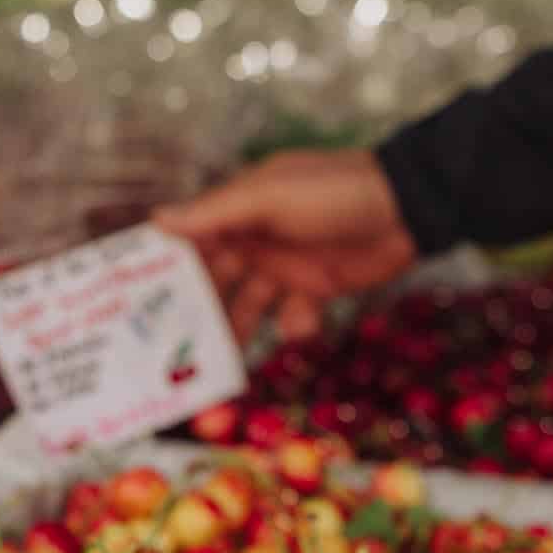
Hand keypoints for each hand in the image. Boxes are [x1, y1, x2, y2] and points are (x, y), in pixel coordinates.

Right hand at [155, 148, 417, 341]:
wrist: (411, 208)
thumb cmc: (334, 192)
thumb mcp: (269, 198)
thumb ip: (215, 213)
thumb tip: (156, 220)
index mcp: (239, 209)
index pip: (193, 240)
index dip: (169, 268)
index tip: (141, 300)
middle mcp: (257, 237)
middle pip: (216, 280)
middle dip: (200, 309)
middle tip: (176, 344)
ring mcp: (287, 263)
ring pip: (249, 305)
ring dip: (239, 330)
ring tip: (225, 360)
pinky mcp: (317, 286)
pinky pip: (293, 316)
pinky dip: (295, 325)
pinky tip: (303, 325)